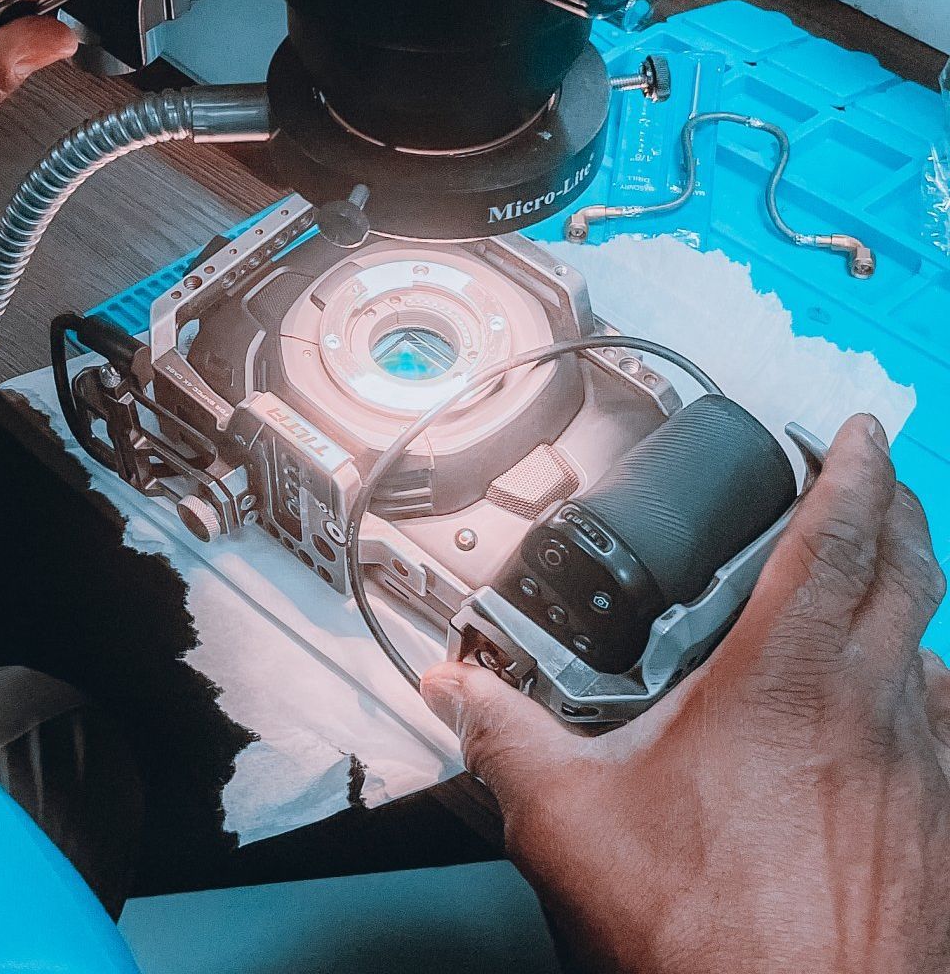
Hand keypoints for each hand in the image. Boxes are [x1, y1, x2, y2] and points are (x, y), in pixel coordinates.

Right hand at [422, 415, 949, 973]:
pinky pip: (947, 729)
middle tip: (878, 481)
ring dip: (913, 604)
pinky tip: (894, 713)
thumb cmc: (709, 935)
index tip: (857, 431)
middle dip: (899, 513)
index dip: (852, 471)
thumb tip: (454, 690)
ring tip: (881, 589)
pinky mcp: (938, 833)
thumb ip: (504, 737)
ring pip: (938, 653)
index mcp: (789, 681)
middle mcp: (875, 711)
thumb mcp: (568, 820)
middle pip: (911, 577)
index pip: (840, 539)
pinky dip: (926, 690)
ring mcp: (922, 774)